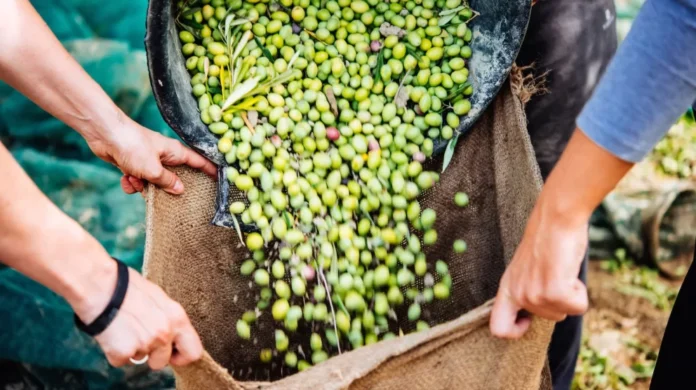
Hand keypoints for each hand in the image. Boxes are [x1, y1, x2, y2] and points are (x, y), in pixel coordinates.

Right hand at [74, 265, 202, 369]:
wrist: (99, 284)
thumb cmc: (126, 286)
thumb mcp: (159, 298)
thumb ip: (168, 318)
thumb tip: (171, 333)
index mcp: (177, 317)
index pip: (194, 351)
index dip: (182, 356)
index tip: (172, 353)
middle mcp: (165, 333)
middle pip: (164, 361)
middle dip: (154, 357)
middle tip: (142, 341)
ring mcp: (145, 344)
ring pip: (141, 360)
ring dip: (133, 350)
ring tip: (124, 328)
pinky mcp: (123, 352)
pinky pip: (121, 361)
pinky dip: (115, 352)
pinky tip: (112, 333)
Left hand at [85, 114, 216, 194]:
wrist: (104, 134)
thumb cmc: (132, 145)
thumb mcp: (153, 169)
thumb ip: (167, 181)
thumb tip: (180, 190)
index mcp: (175, 152)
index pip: (198, 162)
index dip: (210, 171)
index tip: (219, 181)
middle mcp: (163, 156)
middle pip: (174, 176)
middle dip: (167, 187)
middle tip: (166, 197)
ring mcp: (148, 160)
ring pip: (153, 182)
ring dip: (144, 186)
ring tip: (135, 180)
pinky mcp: (133, 164)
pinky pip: (137, 180)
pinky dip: (131, 182)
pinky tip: (124, 179)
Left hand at [489, 196, 588, 338]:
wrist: (556, 218)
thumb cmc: (547, 239)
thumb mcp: (528, 269)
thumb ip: (528, 290)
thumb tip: (543, 309)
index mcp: (507, 288)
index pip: (499, 328)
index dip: (515, 330)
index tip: (529, 320)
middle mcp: (517, 294)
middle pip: (547, 319)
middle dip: (559, 301)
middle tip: (556, 275)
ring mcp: (534, 295)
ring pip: (563, 313)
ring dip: (571, 294)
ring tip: (562, 270)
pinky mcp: (554, 292)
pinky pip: (578, 307)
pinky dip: (581, 292)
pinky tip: (569, 271)